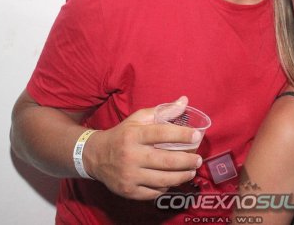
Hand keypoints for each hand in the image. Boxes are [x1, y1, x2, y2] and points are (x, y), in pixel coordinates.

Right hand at [85, 97, 202, 199]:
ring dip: (182, 176)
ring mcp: (129, 175)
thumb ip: (163, 111)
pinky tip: (173, 181)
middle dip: (187, 161)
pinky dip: (167, 187)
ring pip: (163, 180)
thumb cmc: (123, 134)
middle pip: (166, 160)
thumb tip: (184, 101)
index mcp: (134, 135)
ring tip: (191, 172)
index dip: (182, 134)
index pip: (161, 133)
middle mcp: (131, 155)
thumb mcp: (138, 119)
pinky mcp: (129, 191)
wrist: (95, 156)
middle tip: (198, 160)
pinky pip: (154, 192)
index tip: (197, 136)